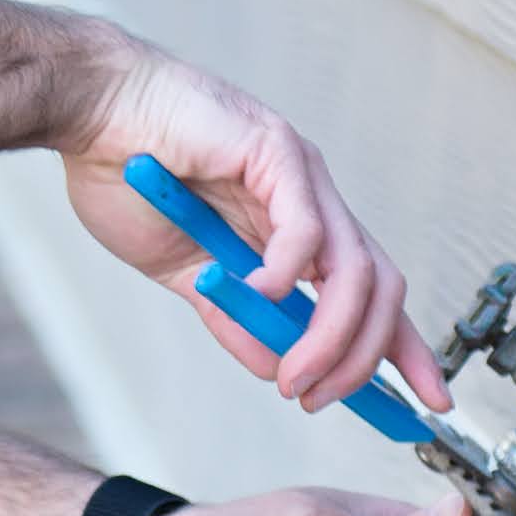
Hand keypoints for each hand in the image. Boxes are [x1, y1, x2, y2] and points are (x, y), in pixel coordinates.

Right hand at [64, 48, 447, 416]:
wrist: (92, 110)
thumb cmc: (131, 176)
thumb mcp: (187, 273)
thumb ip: (233, 317)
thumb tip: (274, 367)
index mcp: (297, 228)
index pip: (369, 295)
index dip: (401, 350)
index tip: (423, 405)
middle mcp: (313, 200)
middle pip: (382, 288)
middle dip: (372, 356)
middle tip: (326, 398)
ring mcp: (301, 174)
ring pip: (354, 269)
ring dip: (330, 335)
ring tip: (294, 374)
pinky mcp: (276, 150)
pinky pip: (304, 230)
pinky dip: (283, 275)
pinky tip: (250, 295)